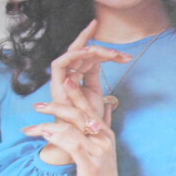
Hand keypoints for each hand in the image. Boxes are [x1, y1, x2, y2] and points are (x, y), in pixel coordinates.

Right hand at [24, 20, 130, 175]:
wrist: (76, 139)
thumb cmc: (85, 121)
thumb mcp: (97, 97)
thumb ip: (99, 83)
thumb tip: (109, 74)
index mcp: (78, 76)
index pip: (87, 54)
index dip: (97, 43)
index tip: (109, 35)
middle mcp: (69, 75)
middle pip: (82, 50)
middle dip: (98, 43)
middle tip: (120, 51)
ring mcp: (61, 79)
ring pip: (74, 53)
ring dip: (95, 50)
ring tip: (114, 56)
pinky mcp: (55, 84)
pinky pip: (61, 62)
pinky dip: (74, 54)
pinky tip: (91, 54)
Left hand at [24, 79, 119, 175]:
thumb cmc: (102, 173)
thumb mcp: (106, 147)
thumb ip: (104, 125)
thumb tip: (106, 105)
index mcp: (106, 132)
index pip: (89, 108)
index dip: (77, 93)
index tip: (65, 80)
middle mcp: (104, 138)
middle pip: (79, 115)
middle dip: (57, 107)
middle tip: (39, 105)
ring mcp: (98, 150)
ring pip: (71, 128)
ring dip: (49, 124)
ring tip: (33, 126)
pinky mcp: (90, 163)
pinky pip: (71, 144)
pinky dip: (56, 137)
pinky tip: (45, 133)